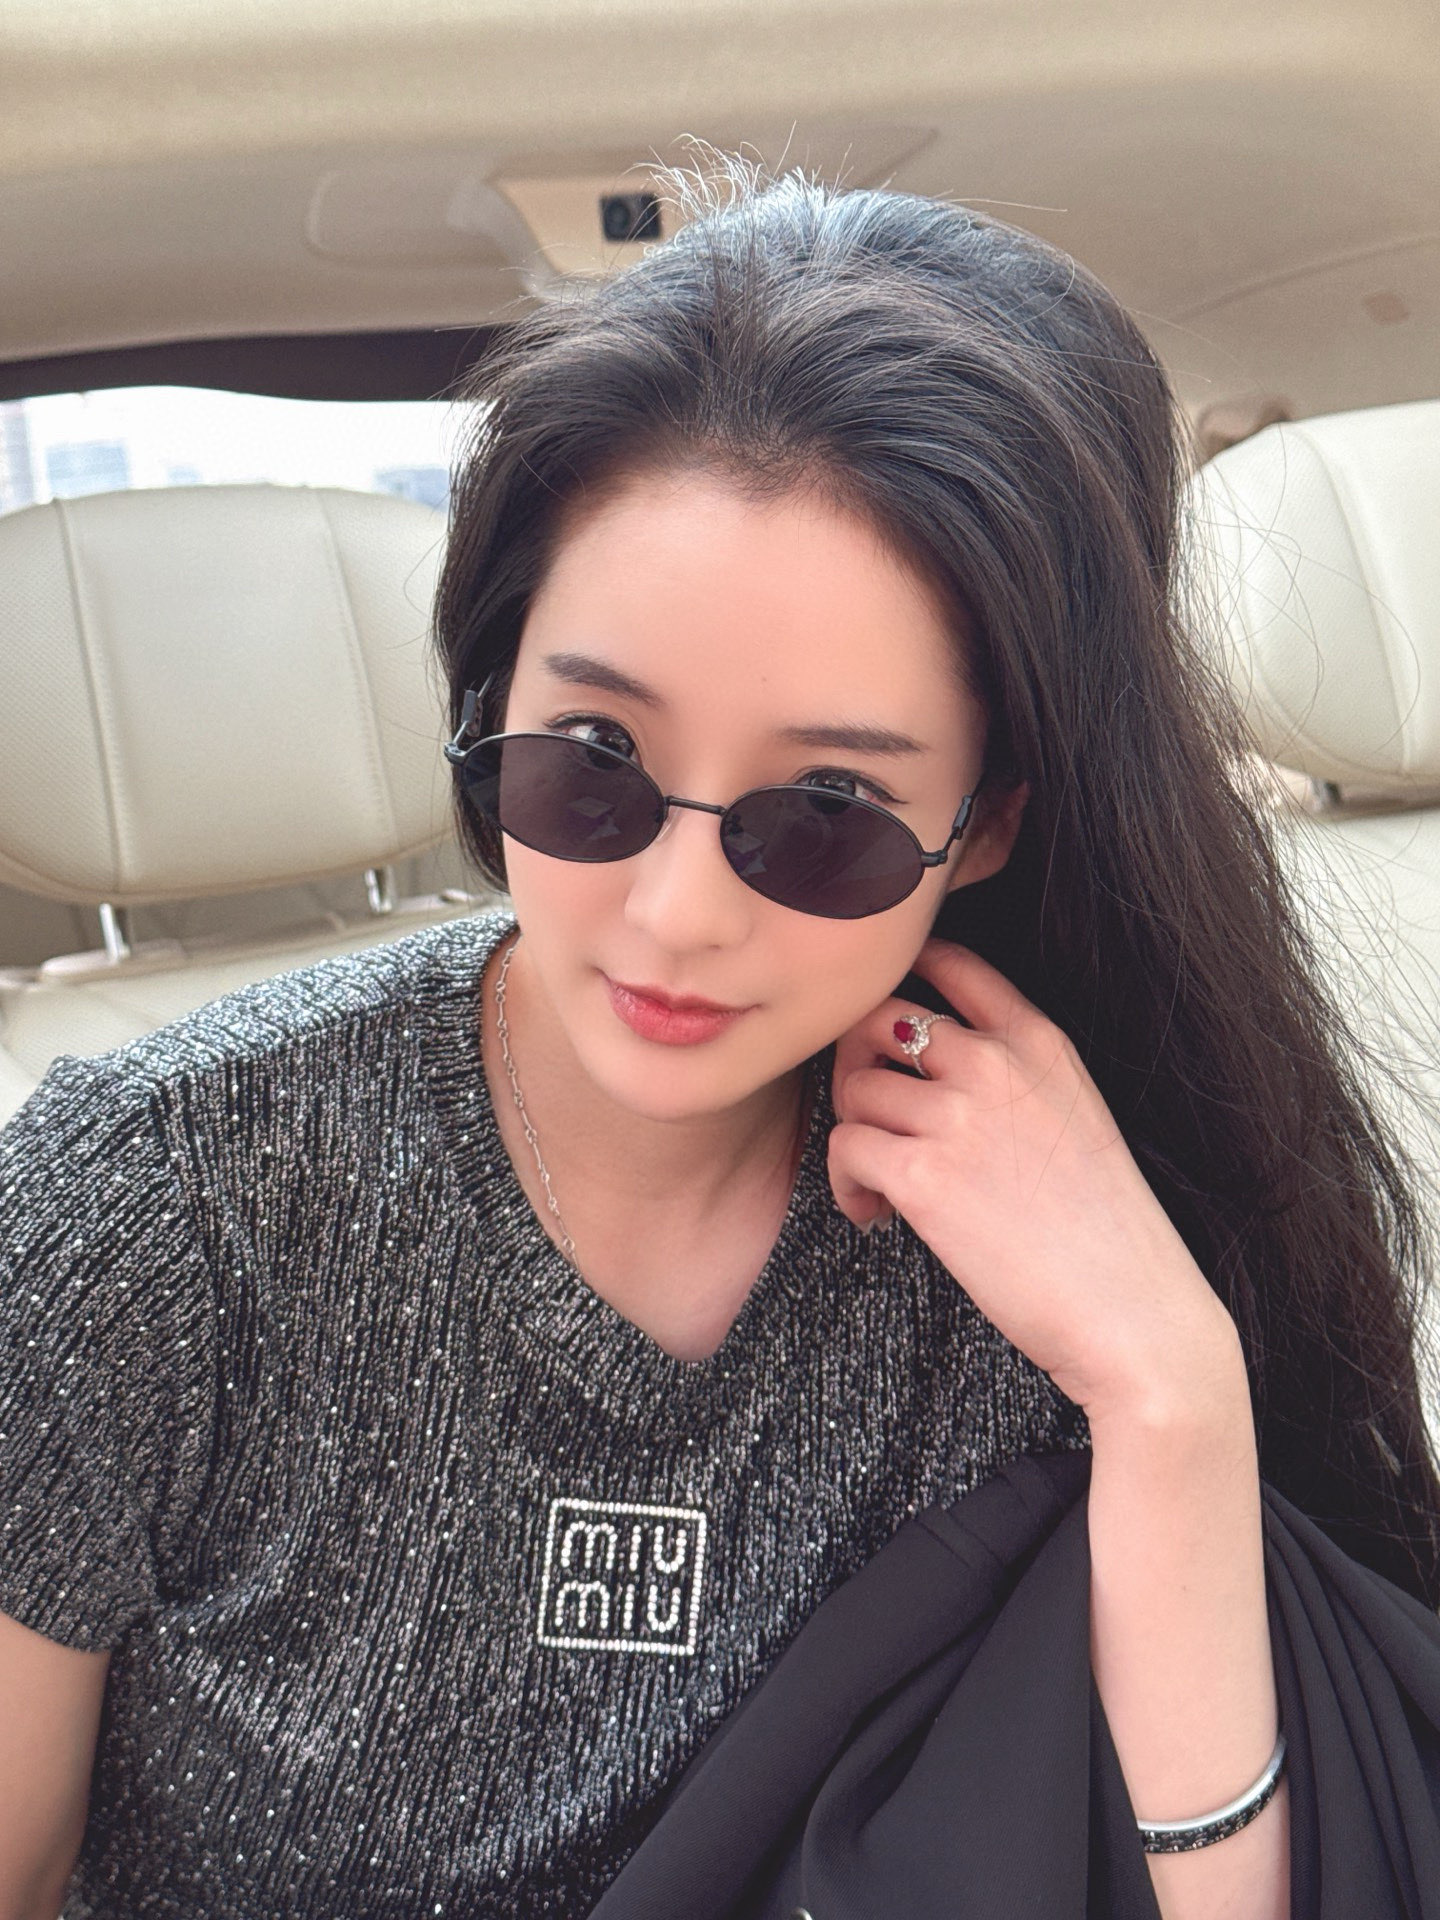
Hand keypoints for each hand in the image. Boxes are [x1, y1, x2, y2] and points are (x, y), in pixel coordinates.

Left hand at [827, 936, 1242, 1419]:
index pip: (950, 962)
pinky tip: (879, 1214)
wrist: (1131, 1311)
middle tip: (873, 1118)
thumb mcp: (1075, 1113)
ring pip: (854, 1088)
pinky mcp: (922, 1173)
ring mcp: (957, 1114)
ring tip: (884, 1184)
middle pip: (878, 1017)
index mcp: (1038, 1040)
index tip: (881, 1028)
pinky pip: (844, 1147)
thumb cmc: (1105, 1230)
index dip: (899, 980)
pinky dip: (847, 1183)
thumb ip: (1013, 1074)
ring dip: (855, 1134)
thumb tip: (930, 1067)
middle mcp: (995, 1062)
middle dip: (858, 1063)